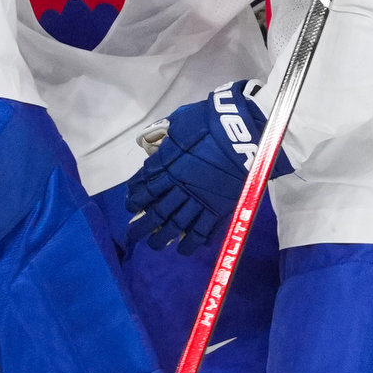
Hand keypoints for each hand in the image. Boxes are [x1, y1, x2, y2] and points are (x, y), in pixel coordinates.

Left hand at [124, 81, 286, 253]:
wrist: (241, 133)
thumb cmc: (210, 122)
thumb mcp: (180, 122)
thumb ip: (167, 136)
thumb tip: (157, 144)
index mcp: (166, 166)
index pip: (144, 187)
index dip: (134, 198)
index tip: (131, 205)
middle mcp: (178, 187)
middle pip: (155, 212)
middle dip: (141, 226)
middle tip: (133, 235)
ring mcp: (198, 200)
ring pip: (174, 226)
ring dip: (161, 238)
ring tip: (154, 245)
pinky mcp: (217, 209)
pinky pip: (201, 230)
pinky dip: (191, 243)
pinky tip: (183, 250)